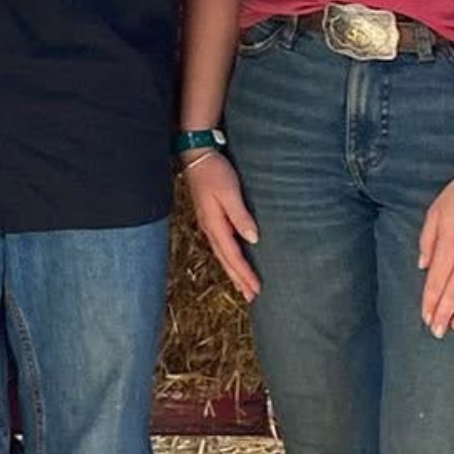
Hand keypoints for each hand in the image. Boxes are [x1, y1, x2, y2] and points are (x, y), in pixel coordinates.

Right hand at [182, 153, 259, 301]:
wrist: (196, 156)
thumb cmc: (214, 172)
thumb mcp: (229, 192)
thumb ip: (240, 216)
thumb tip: (253, 239)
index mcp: (214, 225)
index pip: (232, 255)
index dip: (245, 273)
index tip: (256, 289)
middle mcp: (209, 228)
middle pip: (225, 260)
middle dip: (238, 279)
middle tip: (251, 297)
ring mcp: (208, 224)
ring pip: (222, 255)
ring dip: (233, 272)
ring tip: (243, 287)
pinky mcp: (210, 218)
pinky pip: (220, 246)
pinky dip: (228, 259)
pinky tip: (232, 261)